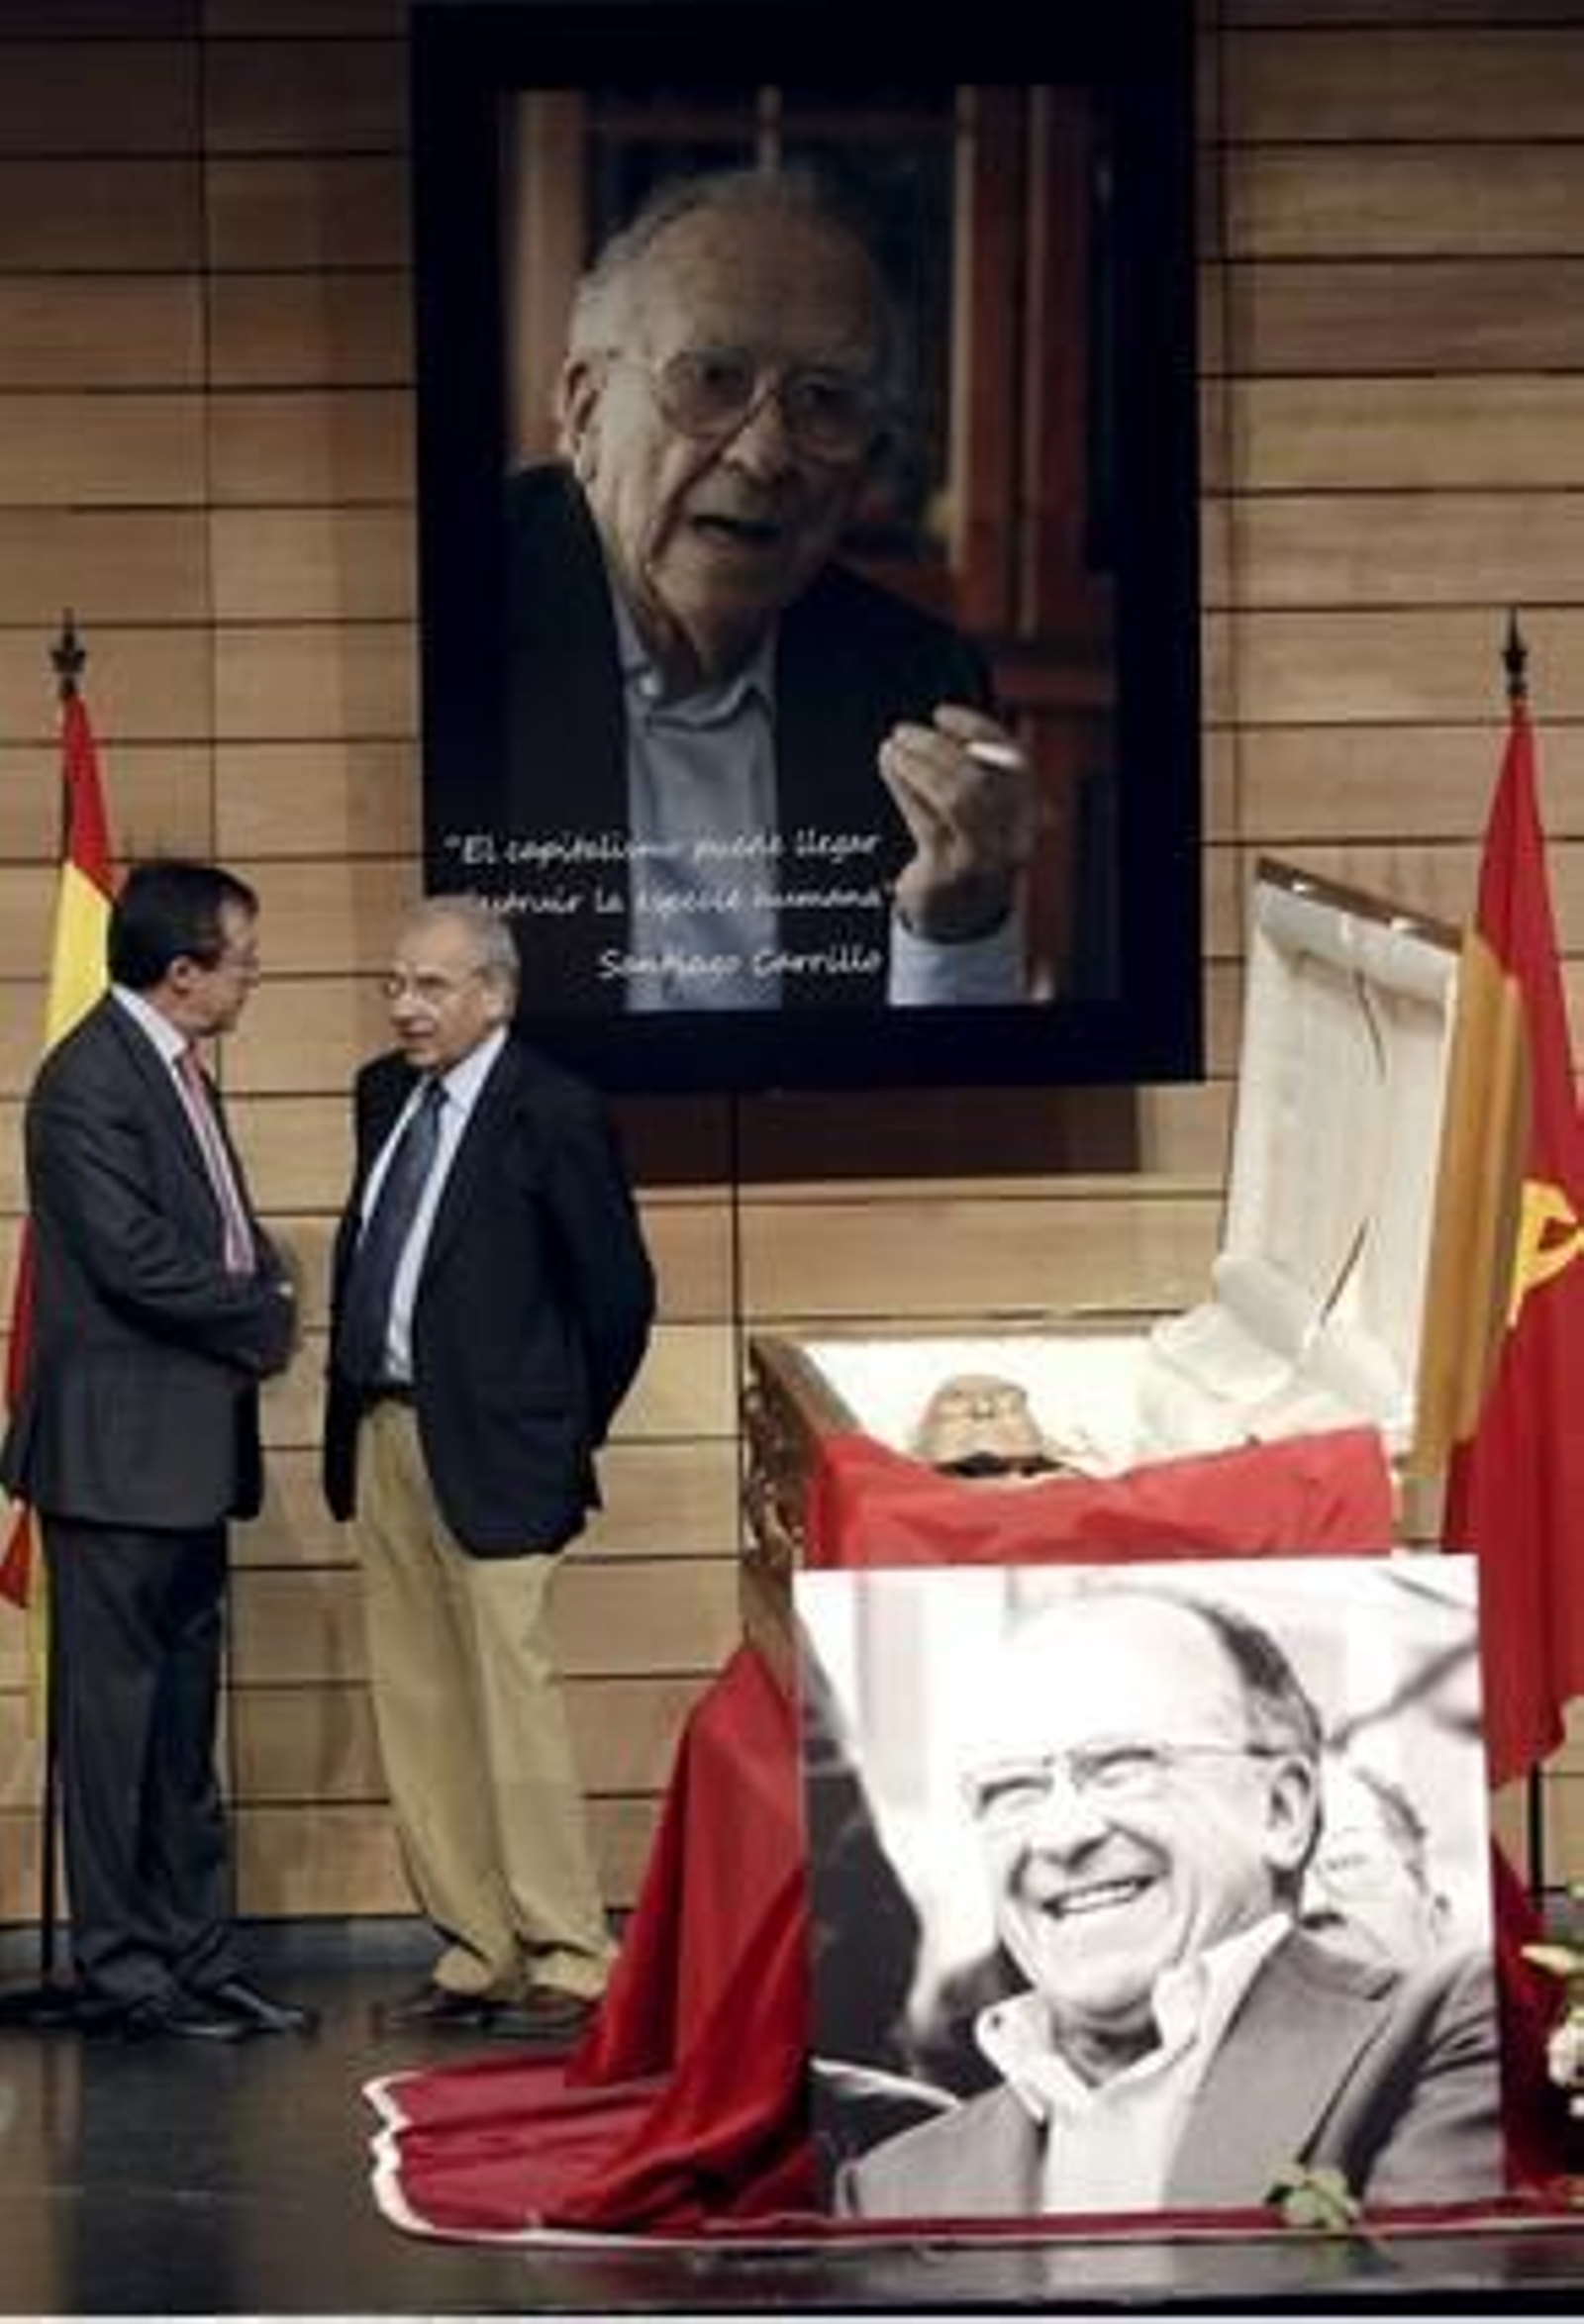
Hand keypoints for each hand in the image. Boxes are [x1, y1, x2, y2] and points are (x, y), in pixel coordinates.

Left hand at [878, 704, 1032, 942]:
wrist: (954, 918)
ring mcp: (982, 861)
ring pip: (955, 800)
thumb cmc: (965, 854)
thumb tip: (936, 732)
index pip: (1014, 763)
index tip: (943, 714)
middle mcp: (1013, 840)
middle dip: (937, 748)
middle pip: (980, 781)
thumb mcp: (982, 815)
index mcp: (1028, 816)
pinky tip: (890, 768)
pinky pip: (926, 821)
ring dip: (918, 765)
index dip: (979, 732)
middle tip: (905, 731)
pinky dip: (904, 787)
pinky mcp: (947, 875)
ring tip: (893, 748)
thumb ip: (972, 775)